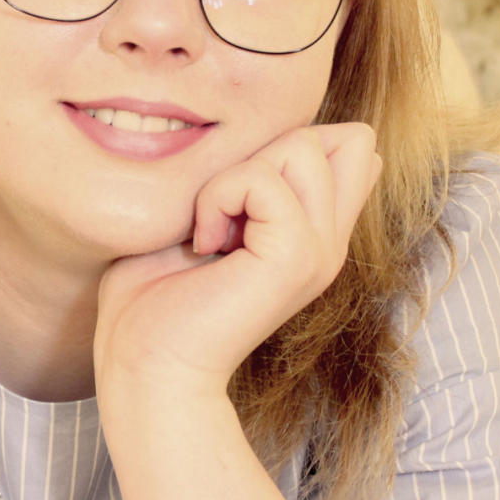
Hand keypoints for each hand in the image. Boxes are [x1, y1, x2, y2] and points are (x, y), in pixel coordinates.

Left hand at [93, 122, 382, 400]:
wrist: (144, 365)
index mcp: (316, 233)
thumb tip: (285, 134)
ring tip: (210, 230)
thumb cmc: (153, 297)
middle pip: (343, 137)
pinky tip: (203, 244)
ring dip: (236, 175)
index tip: (236, 197)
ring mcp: (319, 252)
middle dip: (267, 152)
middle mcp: (329, 242)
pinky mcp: (294, 258)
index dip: (292, 142)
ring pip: (304, 146)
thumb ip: (246, 177)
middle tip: (221, 213)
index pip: (355, 147)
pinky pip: (261, 179)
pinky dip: (218, 197)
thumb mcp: (208, 214)